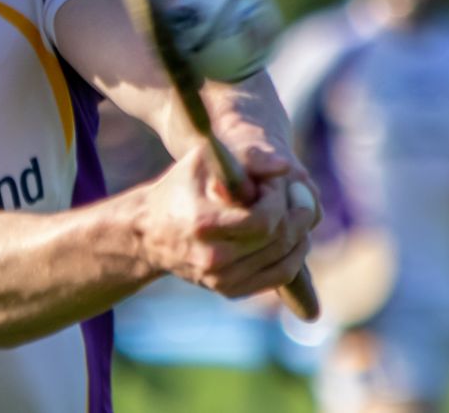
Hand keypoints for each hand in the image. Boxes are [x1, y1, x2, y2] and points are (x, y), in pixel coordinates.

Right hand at [136, 143, 315, 298]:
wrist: (149, 231)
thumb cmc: (180, 186)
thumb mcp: (203, 161)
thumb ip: (246, 158)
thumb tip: (286, 167)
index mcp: (203, 224)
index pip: (263, 220)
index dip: (278, 199)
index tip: (272, 183)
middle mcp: (212, 258)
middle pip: (278, 240)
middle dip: (295, 213)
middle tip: (295, 195)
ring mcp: (221, 279)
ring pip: (285, 261)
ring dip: (299, 233)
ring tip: (294, 211)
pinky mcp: (228, 290)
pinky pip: (278, 277)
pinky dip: (293, 255)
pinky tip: (291, 235)